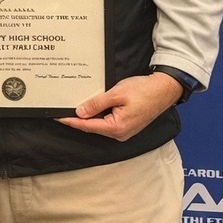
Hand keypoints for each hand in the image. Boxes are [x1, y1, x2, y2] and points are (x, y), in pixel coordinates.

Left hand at [56, 72, 182, 141]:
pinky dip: (98, 115)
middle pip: (92, 127)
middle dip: (77, 119)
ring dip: (88, 117)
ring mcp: (123, 130)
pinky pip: (107, 122)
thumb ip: (97, 103)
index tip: (57, 117)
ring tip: (73, 108)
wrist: (164, 89)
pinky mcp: (126, 125)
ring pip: (99, 124)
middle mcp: (119, 133)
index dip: (71, 121)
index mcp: (116, 128)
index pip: (87, 126)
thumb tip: (80, 112)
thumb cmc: (144, 91)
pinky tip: (90, 108)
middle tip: (62, 111)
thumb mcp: (116, 94)